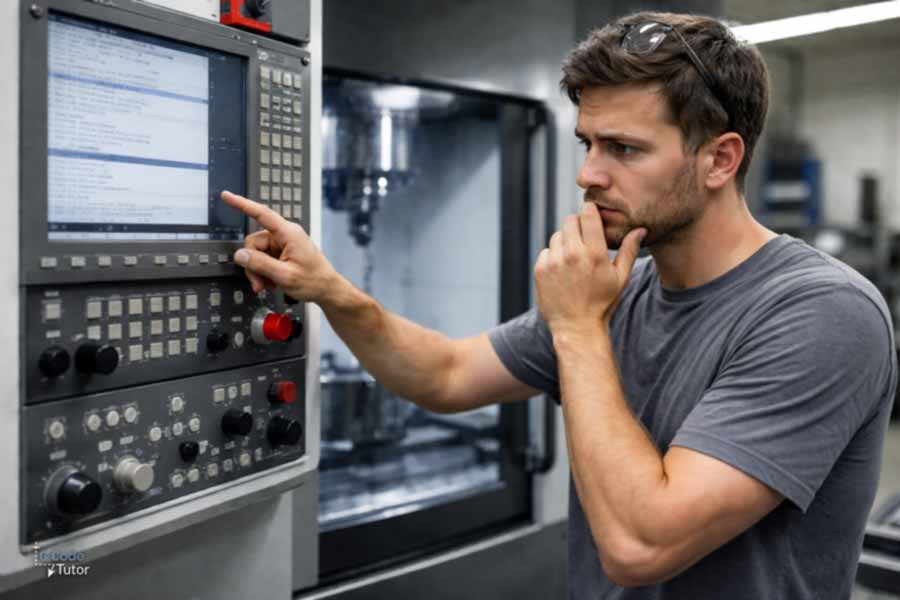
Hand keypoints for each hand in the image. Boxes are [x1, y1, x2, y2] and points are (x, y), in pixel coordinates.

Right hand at [221, 191, 338, 302]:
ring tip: (268, 285)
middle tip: (259, 284)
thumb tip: (240, 255)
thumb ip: (260, 264)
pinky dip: (264, 271)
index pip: (261, 214)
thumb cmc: (314, 281)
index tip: (227, 196)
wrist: (326, 289)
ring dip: (258, 271)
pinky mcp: (282, 251)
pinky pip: (263, 258)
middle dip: (253, 265)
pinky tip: (272, 281)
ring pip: (256, 253)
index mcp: (289, 234)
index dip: (242, 204)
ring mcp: (283, 243)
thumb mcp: (285, 276)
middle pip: (253, 243)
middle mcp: (285, 235)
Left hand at [534, 202, 644, 335]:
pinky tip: (563, 271)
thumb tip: (641, 229)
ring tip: (574, 259)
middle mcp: (573, 254)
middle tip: (584, 239)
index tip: (591, 214)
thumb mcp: (620, 278)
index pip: (588, 214)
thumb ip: (629, 250)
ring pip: (557, 235)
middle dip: (577, 225)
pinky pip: (546, 251)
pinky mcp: (540, 270)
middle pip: (570, 220)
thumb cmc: (603, 303)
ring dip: (565, 241)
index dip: (590, 211)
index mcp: (595, 254)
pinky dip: (553, 256)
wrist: (577, 327)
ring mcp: (554, 262)